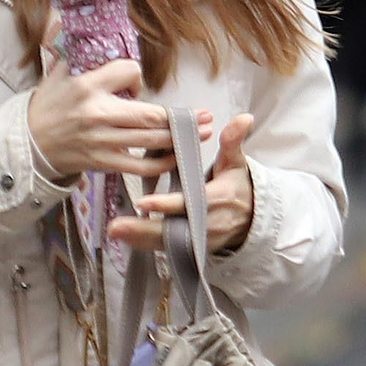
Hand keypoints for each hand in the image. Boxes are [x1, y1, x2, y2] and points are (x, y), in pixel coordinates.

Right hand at [28, 11, 212, 179]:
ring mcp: (100, 141)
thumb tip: (78, 13)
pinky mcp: (101, 162)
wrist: (27, 142)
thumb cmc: (48, 104)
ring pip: (149, 140)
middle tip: (206, 115)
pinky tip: (175, 156)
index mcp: (87, 85)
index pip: (129, 72)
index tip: (135, 82)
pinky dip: (161, 163)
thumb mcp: (58, 70)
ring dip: (180, 138)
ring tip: (202, 132)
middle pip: (149, 115)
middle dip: (182, 117)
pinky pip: (138, 166)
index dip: (137, 75)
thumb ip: (76, 46)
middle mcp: (96, 113)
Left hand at [108, 113, 254, 253]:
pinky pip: (166, 248)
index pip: (189, 203)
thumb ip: (234, 141)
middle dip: (144, 229)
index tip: (143, 202)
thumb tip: (244, 117)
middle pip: (173, 229)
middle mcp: (207, 223)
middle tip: (116, 225)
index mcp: (218, 199)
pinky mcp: (191, 247)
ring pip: (167, 242)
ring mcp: (198, 239)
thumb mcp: (237, 162)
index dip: (167, 204)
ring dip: (139, 237)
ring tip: (114, 230)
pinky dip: (145, 244)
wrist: (251, 218)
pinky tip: (124, 238)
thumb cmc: (237, 185)